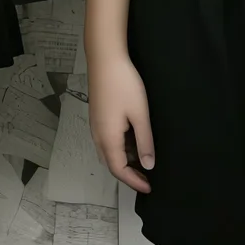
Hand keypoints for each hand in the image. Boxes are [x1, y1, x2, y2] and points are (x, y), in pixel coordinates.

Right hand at [88, 51, 153, 193]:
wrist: (104, 58)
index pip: (119, 170)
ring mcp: (95, 124)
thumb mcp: (139, 114)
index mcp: (107, 138)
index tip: (149, 187)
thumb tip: (148, 165)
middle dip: (128, 174)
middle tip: (146, 177)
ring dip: (123, 160)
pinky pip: (106, 140)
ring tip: (142, 160)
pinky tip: (131, 140)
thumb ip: (144, 141)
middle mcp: (97, 135)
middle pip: (111, 163)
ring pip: (107, 152)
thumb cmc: (124, 85)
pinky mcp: (97, 114)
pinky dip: (119, 148)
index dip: (134, 181)